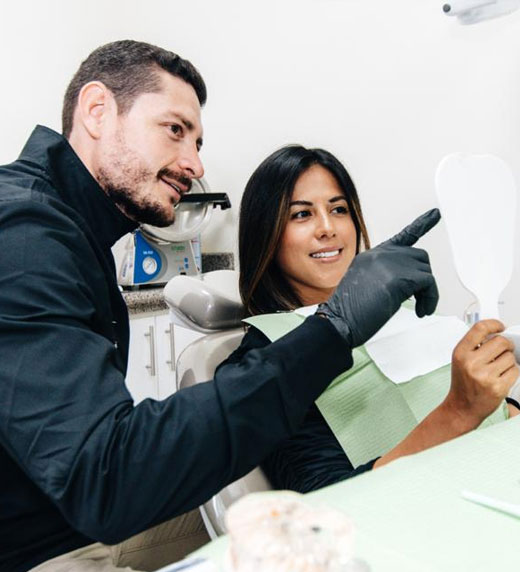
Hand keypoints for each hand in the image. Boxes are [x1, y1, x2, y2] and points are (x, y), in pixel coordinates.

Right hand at [317, 208, 439, 346]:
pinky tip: (422, 310)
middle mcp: (379, 254)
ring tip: (419, 307)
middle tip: (419, 300)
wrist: (339, 322)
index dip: (421, 224)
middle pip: (418, 257)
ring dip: (427, 292)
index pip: (402, 237)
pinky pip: (428, 284)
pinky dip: (430, 299)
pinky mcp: (398, 276)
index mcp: (371, 256)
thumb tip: (408, 284)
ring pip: (426, 270)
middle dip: (423, 279)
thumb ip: (385, 277)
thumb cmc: (350, 314)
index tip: (435, 214)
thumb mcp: (367, 288)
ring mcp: (388, 262)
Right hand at [445, 319, 518, 426]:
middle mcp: (471, 363)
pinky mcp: (498, 388)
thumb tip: (496, 332)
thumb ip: (474, 345)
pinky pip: (515, 371)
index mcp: (461, 353)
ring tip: (498, 368)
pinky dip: (512, 372)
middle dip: (506, 345)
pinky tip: (502, 377)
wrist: (462, 407)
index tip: (500, 327)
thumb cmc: (463, 383)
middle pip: (501, 342)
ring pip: (510, 357)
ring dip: (508, 361)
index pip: (480, 329)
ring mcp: (485, 376)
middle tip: (503, 350)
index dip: (494, 324)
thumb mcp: (461, 360)